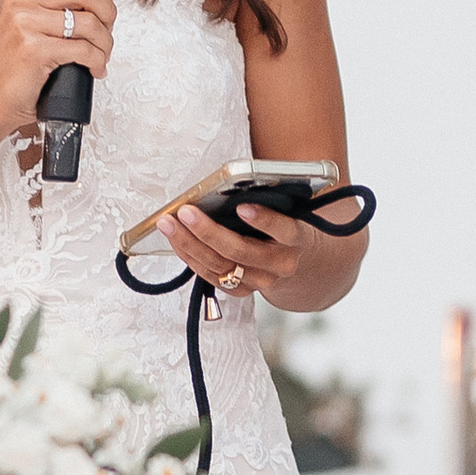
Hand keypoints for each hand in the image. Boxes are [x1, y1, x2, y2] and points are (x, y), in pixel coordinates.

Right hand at [0, 0, 120, 128]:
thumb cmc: (28, 55)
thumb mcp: (53, 17)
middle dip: (109, 15)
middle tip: (107, 32)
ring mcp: (24, 21)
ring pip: (90, 24)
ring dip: (105, 44)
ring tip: (101, 55)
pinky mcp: (33, 48)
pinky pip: (84, 49)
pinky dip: (97, 61)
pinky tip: (94, 68)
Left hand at [156, 200, 325, 310]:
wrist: (307, 268)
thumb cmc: (292, 228)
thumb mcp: (295, 212)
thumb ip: (274, 199)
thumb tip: (238, 182)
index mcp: (298, 239)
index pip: (283, 230)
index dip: (264, 220)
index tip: (242, 206)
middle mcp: (280, 265)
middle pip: (240, 251)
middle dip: (209, 232)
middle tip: (185, 212)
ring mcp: (261, 282)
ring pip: (220, 266)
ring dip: (190, 245)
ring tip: (169, 224)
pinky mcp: (243, 291)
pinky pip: (212, 276)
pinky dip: (190, 257)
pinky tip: (175, 239)